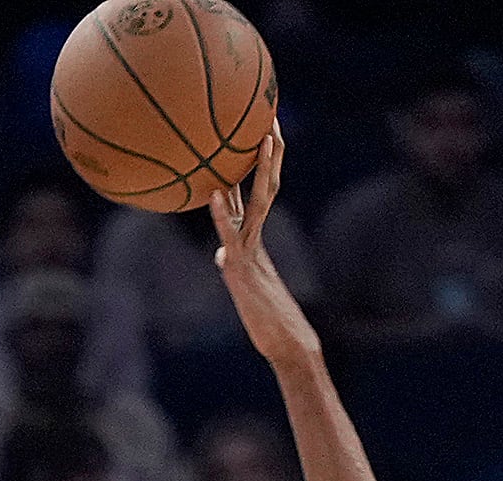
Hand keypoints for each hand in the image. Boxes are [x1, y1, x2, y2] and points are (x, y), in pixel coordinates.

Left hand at [209, 135, 314, 374]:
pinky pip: (234, 235)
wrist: (288, 345)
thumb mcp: (245, 286)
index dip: (257, 159)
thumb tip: (221, 254)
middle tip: (271, 113)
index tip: (260, 128)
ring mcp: (253, 249)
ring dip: (260, 168)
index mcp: (254, 236)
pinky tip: (213, 194)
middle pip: (265, 182)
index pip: (257, 188)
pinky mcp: (244, 269)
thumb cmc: (268, 320)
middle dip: (268, 148)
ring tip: (262, 136)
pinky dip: (222, 215)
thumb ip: (234, 263)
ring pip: (260, 201)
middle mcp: (257, 235)